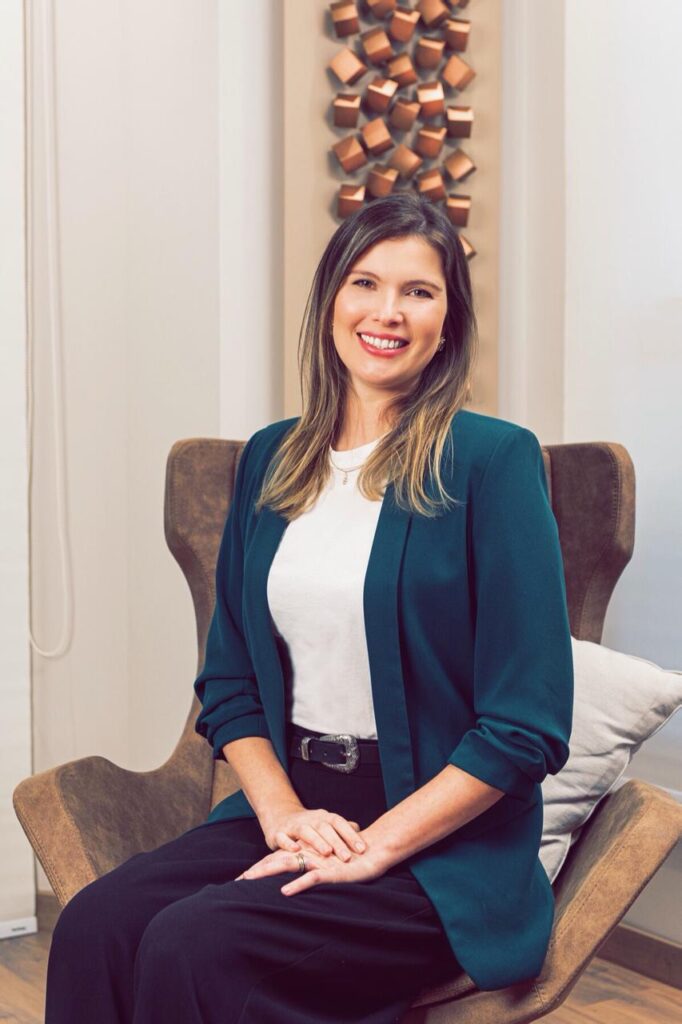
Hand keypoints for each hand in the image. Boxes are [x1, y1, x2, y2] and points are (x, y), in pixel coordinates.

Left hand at [235, 835, 386, 895]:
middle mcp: (308, 856)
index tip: (241, 879)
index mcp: (306, 854)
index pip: (279, 860)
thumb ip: (312, 867)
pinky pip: (311, 878)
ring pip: (288, 865)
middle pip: (277, 861)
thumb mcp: (328, 864)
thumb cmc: (350, 859)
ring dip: (268, 873)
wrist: (373, 851)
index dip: (261, 868)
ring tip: (250, 880)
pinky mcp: (330, 871)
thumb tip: (296, 877)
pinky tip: (284, 892)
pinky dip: (297, 885)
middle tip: (237, 881)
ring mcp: (318, 862)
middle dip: (257, 871)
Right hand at [260, 803, 367, 860]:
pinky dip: (288, 843)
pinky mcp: (278, 833)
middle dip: (336, 841)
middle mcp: (310, 819)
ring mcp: (294, 825)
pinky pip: (282, 837)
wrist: (281, 817)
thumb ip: (343, 830)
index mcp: (323, 817)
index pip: (339, 822)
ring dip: (316, 841)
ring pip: (305, 831)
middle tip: (347, 857)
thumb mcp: (326, 825)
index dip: (350, 835)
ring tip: (327, 852)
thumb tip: (363, 834)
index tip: (362, 849)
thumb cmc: (310, 826)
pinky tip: (295, 850)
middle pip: (324, 827)